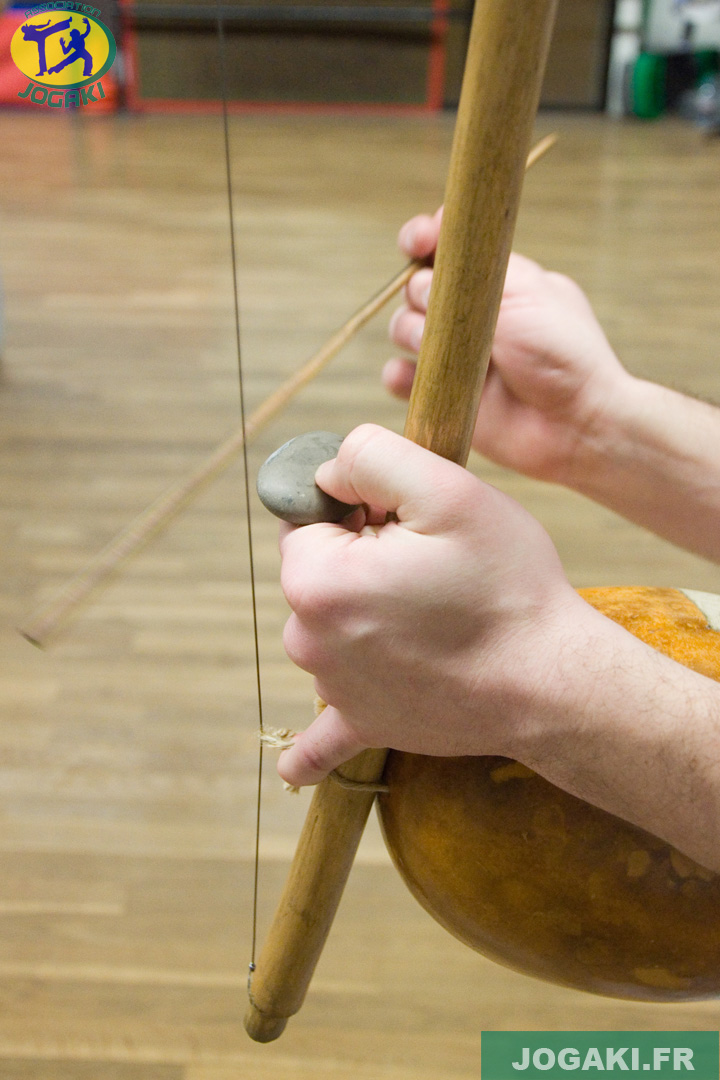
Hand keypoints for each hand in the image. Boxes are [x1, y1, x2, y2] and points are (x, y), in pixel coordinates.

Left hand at [276, 424, 581, 787]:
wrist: (552, 682)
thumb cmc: (505, 585)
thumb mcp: (446, 489)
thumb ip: (370, 457)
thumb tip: (328, 472)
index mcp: (316, 580)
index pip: (308, 517)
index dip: (358, 508)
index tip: (410, 524)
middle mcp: (309, 640)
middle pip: (317, 571)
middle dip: (360, 558)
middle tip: (432, 569)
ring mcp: (334, 689)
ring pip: (330, 625)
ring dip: (366, 613)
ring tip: (434, 615)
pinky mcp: (365, 723)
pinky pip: (325, 736)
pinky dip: (312, 748)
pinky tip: (294, 768)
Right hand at [386, 211, 632, 486]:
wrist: (576, 425)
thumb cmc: (564, 355)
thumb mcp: (527, 293)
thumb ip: (476, 270)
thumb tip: (426, 260)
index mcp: (496, 282)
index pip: (448, 248)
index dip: (424, 239)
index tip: (415, 241)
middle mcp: (471, 315)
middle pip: (416, 288)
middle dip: (420, 295)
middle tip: (446, 315)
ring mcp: (455, 355)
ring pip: (403, 329)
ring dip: (409, 334)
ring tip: (437, 352)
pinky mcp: (443, 396)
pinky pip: (401, 379)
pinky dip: (399, 377)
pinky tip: (410, 379)